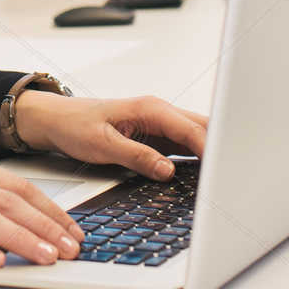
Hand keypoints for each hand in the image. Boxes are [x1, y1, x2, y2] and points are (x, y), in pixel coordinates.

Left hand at [13, 92, 208, 180]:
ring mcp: (160, 125)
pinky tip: (204, 175)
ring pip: (197, 137)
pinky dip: (197, 159)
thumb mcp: (103, 145)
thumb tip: (168, 171)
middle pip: (203, 129)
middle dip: (220, 149)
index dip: (211, 150)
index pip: (192, 130)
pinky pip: (184, 146)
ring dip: (211, 154)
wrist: (56, 120)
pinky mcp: (156, 137)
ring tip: (224, 179)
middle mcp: (160, 113)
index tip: (223, 170)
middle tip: (233, 176)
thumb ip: (138, 157)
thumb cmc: (75, 125)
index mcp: (151, 109)